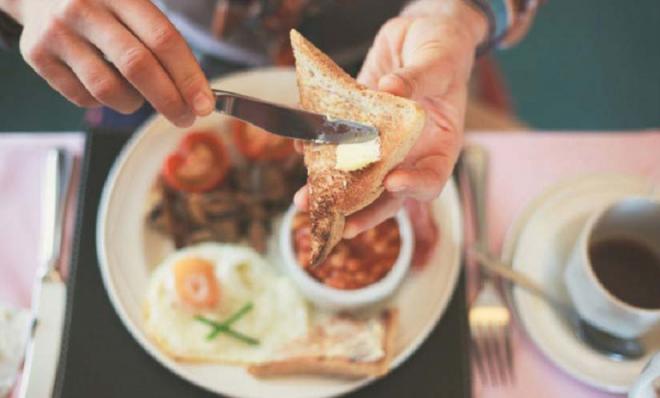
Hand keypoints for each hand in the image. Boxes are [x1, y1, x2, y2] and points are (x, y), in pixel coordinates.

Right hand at [9, 0, 213, 126]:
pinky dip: (104, 102)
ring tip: (138, 95)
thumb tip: (196, 93)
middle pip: (138, 67)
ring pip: (108, 90)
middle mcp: (84, 7)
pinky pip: (83, 98)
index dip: (188, 76)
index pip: (163, 39)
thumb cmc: (102, 2)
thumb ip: (162, 39)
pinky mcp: (37, 54)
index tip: (205, 104)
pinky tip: (106, 85)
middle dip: (169, 101)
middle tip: (185, 117)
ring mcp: (57, 31)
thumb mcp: (132, 2)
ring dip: (134, 104)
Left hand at [295, 0, 486, 237]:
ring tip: (304, 199)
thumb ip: (418, 78)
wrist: (420, 33)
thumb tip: (390, 90)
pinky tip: (302, 147)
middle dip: (360, 209)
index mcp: (440, 144)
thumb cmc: (444, 48)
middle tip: (335, 221)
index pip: (431, 178)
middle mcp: (409, 151)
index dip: (413, 186)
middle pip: (387, 192)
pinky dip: (319, 147)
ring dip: (331, 189)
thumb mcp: (439, 60)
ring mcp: (382, 142)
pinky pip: (339, 142)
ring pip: (357, 175)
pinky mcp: (358, 125)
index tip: (392, 182)